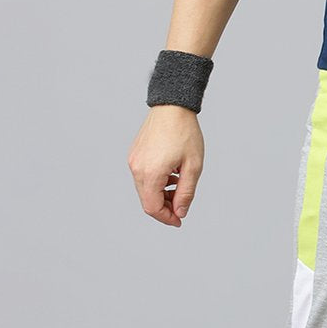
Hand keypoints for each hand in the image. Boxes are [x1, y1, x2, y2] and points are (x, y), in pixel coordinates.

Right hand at [128, 105, 204, 225]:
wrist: (172, 107)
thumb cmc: (185, 133)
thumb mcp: (193, 167)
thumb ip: (186, 193)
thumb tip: (180, 212)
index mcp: (150, 173)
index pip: (152, 207)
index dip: (167, 218)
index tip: (180, 220)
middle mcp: (137, 168)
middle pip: (147, 200)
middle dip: (165, 207)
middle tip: (182, 204)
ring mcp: (133, 160)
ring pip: (144, 189)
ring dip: (161, 193)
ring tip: (179, 184)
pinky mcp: (134, 154)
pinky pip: (142, 176)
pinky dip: (156, 181)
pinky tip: (171, 174)